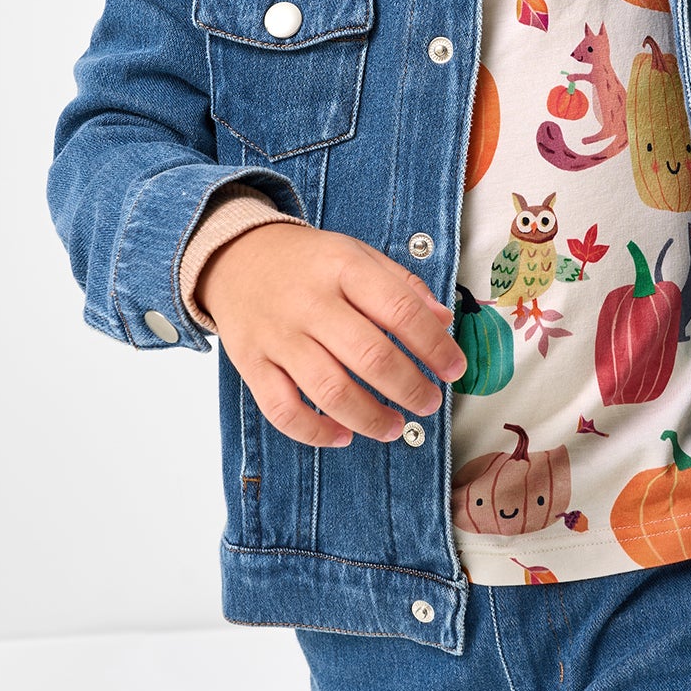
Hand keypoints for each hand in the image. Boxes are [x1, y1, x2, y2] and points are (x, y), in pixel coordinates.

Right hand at [196, 222, 466, 446]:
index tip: (454, 369)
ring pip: (330, 391)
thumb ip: (403, 286)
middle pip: (370, 356)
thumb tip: (444, 321)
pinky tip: (344, 435)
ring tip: (396, 427)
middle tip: (430, 402)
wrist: (236, 257)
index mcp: (343, 268)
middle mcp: (310, 302)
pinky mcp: (252, 365)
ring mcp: (278, 336)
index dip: (434, 345)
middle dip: (410, 388)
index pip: (399, 310)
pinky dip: (316, 432)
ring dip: (371, 418)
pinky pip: (283, 410)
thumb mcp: (358, 255)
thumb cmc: (309, 262)